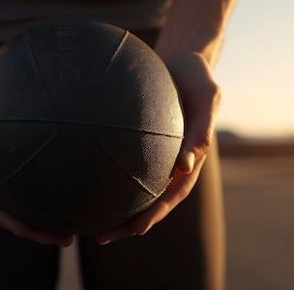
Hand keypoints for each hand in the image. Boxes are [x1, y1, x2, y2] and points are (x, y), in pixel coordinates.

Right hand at [0, 53, 73, 246]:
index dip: (19, 226)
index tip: (46, 237)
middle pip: (17, 205)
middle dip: (41, 225)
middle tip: (71, 235)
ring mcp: (4, 152)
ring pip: (30, 183)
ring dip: (51, 199)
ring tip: (82, 210)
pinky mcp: (17, 134)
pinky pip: (40, 150)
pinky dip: (57, 159)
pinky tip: (84, 156)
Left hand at [95, 52, 220, 243]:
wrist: (184, 58)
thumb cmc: (198, 76)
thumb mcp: (207, 98)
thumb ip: (201, 130)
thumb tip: (184, 166)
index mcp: (190, 159)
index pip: (171, 195)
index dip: (154, 214)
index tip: (136, 230)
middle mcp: (171, 161)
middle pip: (150, 200)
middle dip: (129, 222)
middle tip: (102, 237)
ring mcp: (156, 153)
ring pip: (135, 186)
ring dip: (117, 206)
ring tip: (89, 221)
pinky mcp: (140, 140)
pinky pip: (124, 161)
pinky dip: (109, 175)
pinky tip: (86, 180)